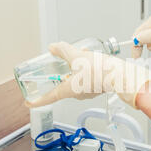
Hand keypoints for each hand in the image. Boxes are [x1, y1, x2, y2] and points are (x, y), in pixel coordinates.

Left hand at [25, 42, 150, 108]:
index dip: (37, 101)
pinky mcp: (98, 87)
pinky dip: (85, 70)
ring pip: (76, 80)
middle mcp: (77, 94)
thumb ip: (63, 51)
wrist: (121, 75)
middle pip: (63, 85)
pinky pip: (87, 79)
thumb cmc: (101, 71)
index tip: (28, 103)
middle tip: (61, 63)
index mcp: (68, 90)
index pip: (48, 97)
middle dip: (62, 73)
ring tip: (81, 55)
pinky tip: (91, 59)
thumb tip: (53, 47)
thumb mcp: (77, 57)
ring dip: (75, 69)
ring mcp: (88, 92)